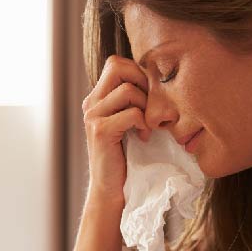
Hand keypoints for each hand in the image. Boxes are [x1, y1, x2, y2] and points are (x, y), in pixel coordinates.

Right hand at [82, 55, 151, 202]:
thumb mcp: (130, 121)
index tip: (149, 95)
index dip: (137, 71)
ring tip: (147, 124)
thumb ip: (134, 100)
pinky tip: (143, 137)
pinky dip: (143, 123)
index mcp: (98, 97)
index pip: (116, 62)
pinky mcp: (100, 131)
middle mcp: (91, 102)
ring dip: (145, 106)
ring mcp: (93, 116)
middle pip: (117, 65)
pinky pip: (131, 113)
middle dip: (142, 81)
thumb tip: (160, 79)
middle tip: (150, 105)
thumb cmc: (128, 155)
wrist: (111, 189)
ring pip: (127, 89)